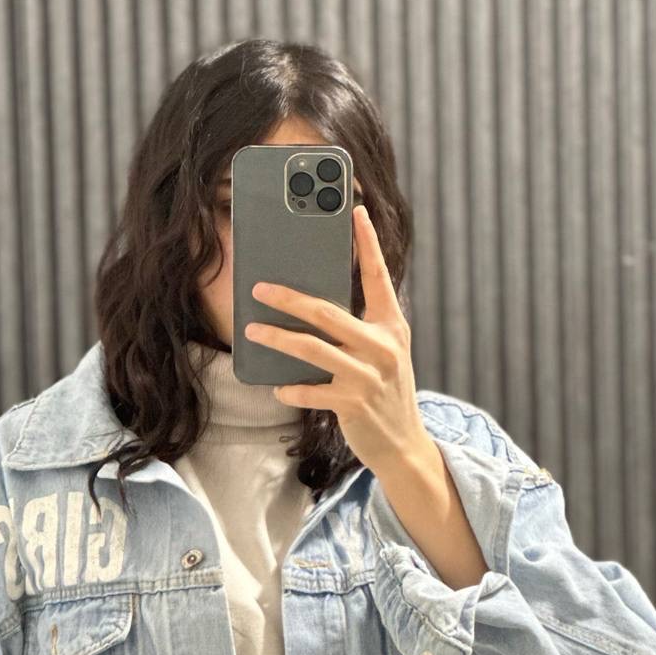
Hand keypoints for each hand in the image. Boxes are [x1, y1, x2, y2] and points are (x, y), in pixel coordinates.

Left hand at [243, 203, 431, 473]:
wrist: (403, 444)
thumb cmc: (385, 390)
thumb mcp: (383, 352)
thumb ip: (360, 327)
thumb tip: (311, 304)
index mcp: (392, 326)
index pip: (378, 276)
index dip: (367, 242)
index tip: (354, 210)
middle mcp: (382, 347)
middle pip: (326, 312)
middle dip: (288, 297)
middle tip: (259, 288)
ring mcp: (367, 376)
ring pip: (310, 349)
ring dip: (277, 339)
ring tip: (252, 331)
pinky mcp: (353, 404)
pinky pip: (310, 391)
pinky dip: (290, 388)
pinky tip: (278, 386)